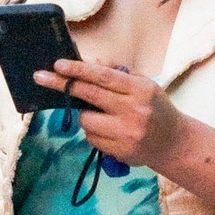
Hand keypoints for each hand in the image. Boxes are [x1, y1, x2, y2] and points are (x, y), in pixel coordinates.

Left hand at [34, 59, 186, 172]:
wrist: (174, 143)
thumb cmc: (155, 108)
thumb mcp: (143, 84)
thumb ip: (117, 72)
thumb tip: (90, 63)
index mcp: (139, 90)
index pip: (103, 77)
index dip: (78, 70)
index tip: (58, 64)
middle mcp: (133, 111)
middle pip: (89, 95)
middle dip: (62, 85)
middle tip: (40, 77)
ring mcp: (125, 133)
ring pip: (85, 120)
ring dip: (85, 115)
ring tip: (102, 116)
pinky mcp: (119, 151)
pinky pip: (91, 138)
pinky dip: (94, 132)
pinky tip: (110, 131)